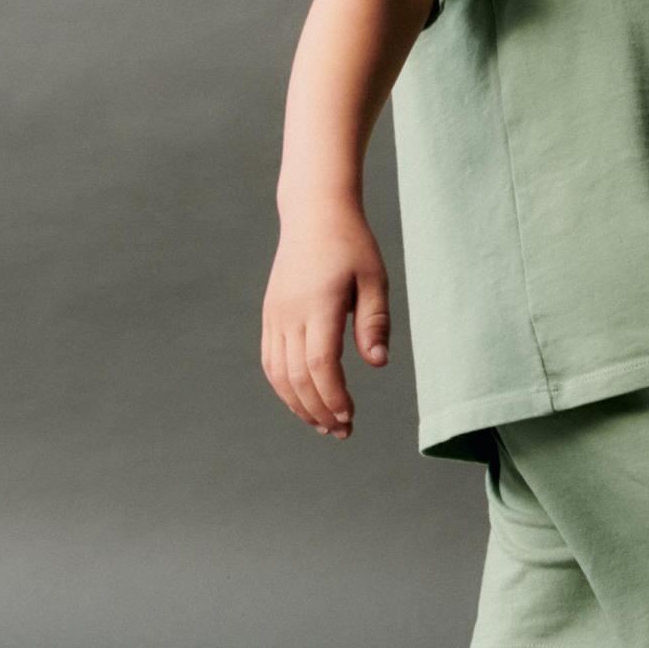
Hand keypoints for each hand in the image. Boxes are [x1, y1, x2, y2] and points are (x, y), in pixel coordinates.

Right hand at [261, 206, 390, 439]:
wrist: (313, 214)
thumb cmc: (351, 244)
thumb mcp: (374, 277)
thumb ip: (375, 322)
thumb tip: (377, 364)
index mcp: (319, 304)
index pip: (320, 364)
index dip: (333, 397)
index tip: (350, 417)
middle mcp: (290, 313)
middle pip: (298, 376)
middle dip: (319, 410)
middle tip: (342, 432)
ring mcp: (275, 315)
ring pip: (278, 373)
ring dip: (299, 404)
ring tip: (323, 425)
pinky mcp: (270, 315)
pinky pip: (270, 360)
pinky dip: (284, 387)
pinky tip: (304, 401)